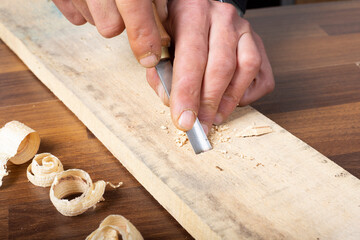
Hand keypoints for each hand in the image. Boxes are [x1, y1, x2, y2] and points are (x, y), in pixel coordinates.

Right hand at [52, 0, 167, 66]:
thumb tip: (164, 18)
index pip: (133, 8)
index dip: (143, 37)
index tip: (150, 57)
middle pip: (110, 27)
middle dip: (122, 22)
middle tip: (125, 4)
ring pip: (93, 22)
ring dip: (103, 14)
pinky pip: (75, 16)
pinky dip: (84, 9)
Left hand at [146, 0, 274, 134]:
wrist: (201, 8)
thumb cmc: (179, 29)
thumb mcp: (161, 44)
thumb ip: (162, 72)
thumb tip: (171, 102)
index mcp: (192, 12)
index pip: (192, 58)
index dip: (188, 93)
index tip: (184, 120)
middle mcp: (222, 18)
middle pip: (221, 66)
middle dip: (209, 103)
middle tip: (200, 126)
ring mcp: (244, 30)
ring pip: (246, 69)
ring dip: (229, 100)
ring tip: (215, 116)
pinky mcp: (258, 43)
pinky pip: (261, 76)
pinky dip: (246, 94)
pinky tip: (231, 100)